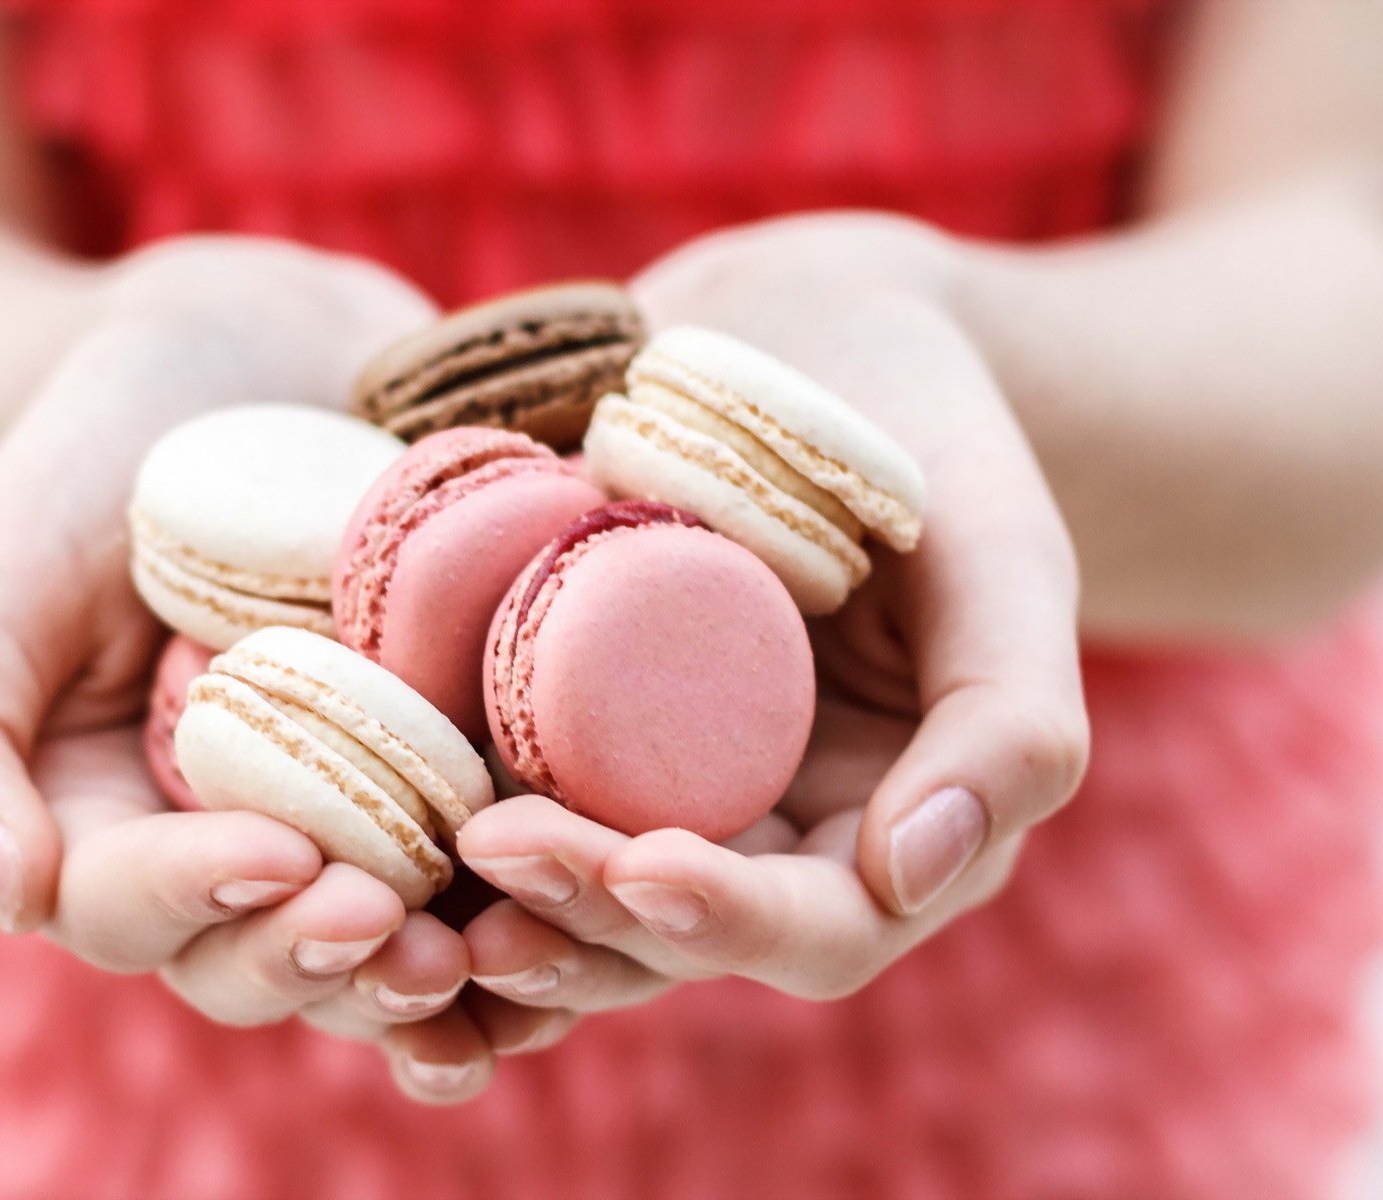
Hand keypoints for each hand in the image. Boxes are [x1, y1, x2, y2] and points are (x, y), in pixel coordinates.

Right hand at [0, 237, 499, 1102]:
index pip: (131, 912)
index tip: (280, 856)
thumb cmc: (99, 449)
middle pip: (268, 962)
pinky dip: (541, 912)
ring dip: (449, 974)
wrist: (256, 350)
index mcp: (102, 826)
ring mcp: (356, 819)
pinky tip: (590, 915)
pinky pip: (500, 876)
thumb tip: (0, 888)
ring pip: (390, 947)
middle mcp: (231, 847)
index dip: (199, 904)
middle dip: (332, 962)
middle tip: (405, 931)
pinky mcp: (464, 774)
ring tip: (510, 946)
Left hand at [456, 214, 1087, 1026]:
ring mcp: (651, 784)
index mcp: (886, 829)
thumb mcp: (1009, 556)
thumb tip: (910, 876)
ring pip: (565, 894)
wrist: (804, 326)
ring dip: (491, 904)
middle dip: (581, 917)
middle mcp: (762, 834)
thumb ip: (1012, 723)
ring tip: (415, 870)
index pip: (817, 928)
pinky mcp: (556, 719)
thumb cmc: (929, 431)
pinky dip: (433, 820)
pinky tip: (369, 813)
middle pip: (665, 936)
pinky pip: (492, 792)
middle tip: (495, 852)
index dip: (730, 922)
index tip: (644, 870)